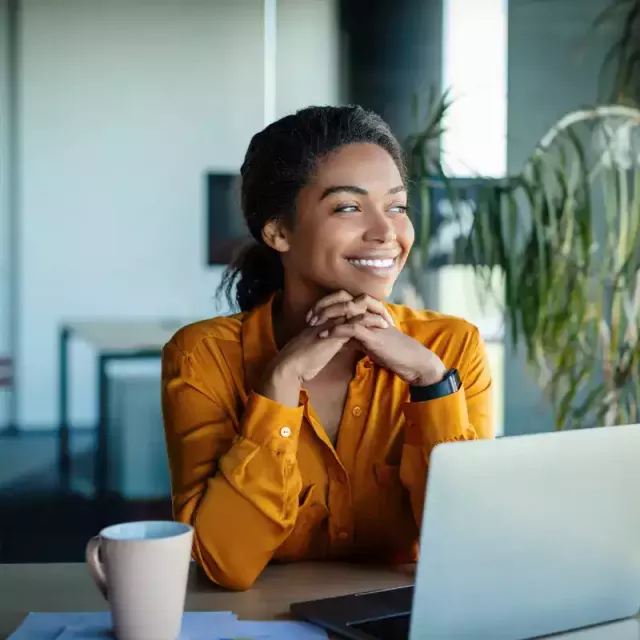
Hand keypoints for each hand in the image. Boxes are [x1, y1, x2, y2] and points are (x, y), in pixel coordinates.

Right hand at [258, 311, 387, 406]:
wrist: (291, 366)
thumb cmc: (303, 361)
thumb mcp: (320, 348)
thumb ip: (331, 342)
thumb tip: (343, 343)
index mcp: (325, 319)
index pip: (346, 307)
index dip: (361, 310)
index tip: (376, 317)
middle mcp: (328, 317)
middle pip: (352, 303)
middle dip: (370, 306)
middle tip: (385, 313)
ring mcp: (332, 322)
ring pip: (356, 309)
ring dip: (374, 312)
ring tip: (387, 318)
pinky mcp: (335, 332)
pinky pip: (356, 322)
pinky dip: (371, 322)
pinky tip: (382, 325)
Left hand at [307, 291, 446, 386]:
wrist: (411, 361)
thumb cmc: (392, 352)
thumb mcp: (369, 341)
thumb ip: (355, 336)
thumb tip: (340, 339)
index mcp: (368, 311)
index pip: (344, 298)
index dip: (326, 303)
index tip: (312, 314)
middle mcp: (370, 311)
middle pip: (342, 297)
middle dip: (323, 305)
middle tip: (309, 317)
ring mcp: (372, 321)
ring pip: (346, 308)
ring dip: (326, 315)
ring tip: (313, 324)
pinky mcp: (374, 334)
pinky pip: (352, 327)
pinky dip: (336, 330)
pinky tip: (325, 335)